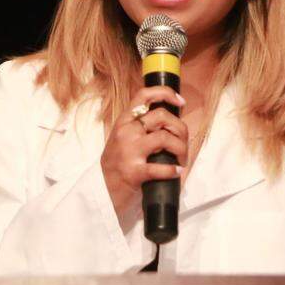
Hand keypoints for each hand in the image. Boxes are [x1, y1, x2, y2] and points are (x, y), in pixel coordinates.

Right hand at [100, 86, 188, 214]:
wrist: (100, 191)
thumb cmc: (116, 164)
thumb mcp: (122, 138)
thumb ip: (139, 126)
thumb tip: (169, 119)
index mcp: (124, 121)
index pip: (144, 95)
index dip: (166, 93)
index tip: (180, 101)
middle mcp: (126, 132)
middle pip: (162, 116)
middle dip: (180, 128)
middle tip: (183, 142)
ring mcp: (129, 151)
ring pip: (166, 138)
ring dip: (181, 149)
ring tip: (181, 160)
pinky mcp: (134, 171)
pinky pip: (162, 167)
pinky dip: (173, 170)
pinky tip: (176, 172)